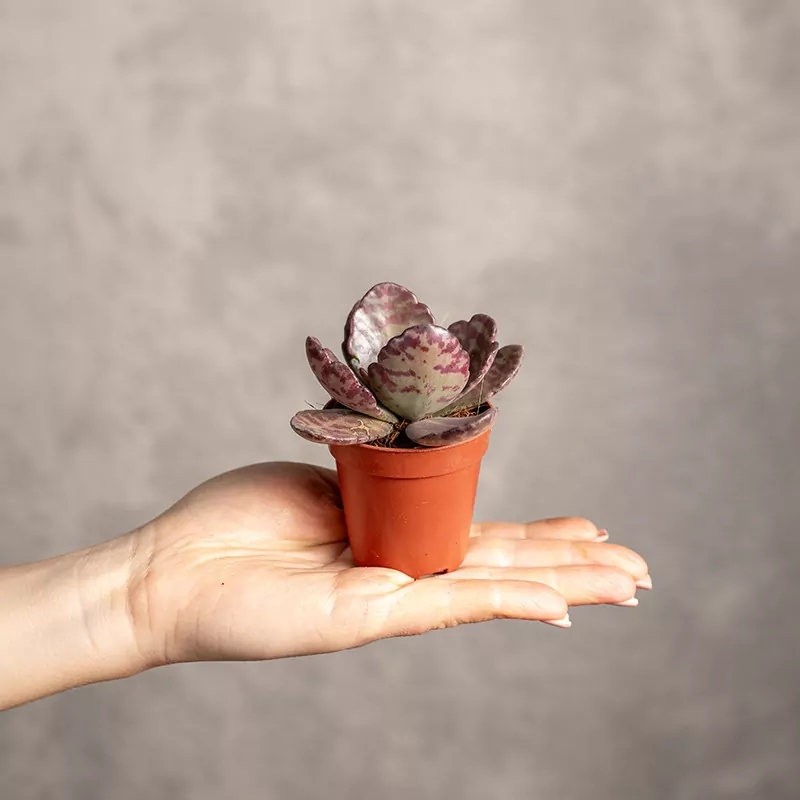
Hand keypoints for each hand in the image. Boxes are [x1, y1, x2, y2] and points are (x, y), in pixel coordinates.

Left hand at [128, 462, 649, 666]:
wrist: (174, 569)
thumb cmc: (240, 522)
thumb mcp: (329, 482)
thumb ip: (380, 483)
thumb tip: (418, 466)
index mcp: (399, 536)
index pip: (487, 536)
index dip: (543, 534)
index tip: (590, 523)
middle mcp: (407, 570)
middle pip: (507, 565)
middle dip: (576, 564)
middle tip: (640, 566)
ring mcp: (393, 596)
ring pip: (495, 589)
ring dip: (566, 585)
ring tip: (628, 584)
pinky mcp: (367, 616)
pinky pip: (450, 604)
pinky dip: (507, 603)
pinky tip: (559, 606)